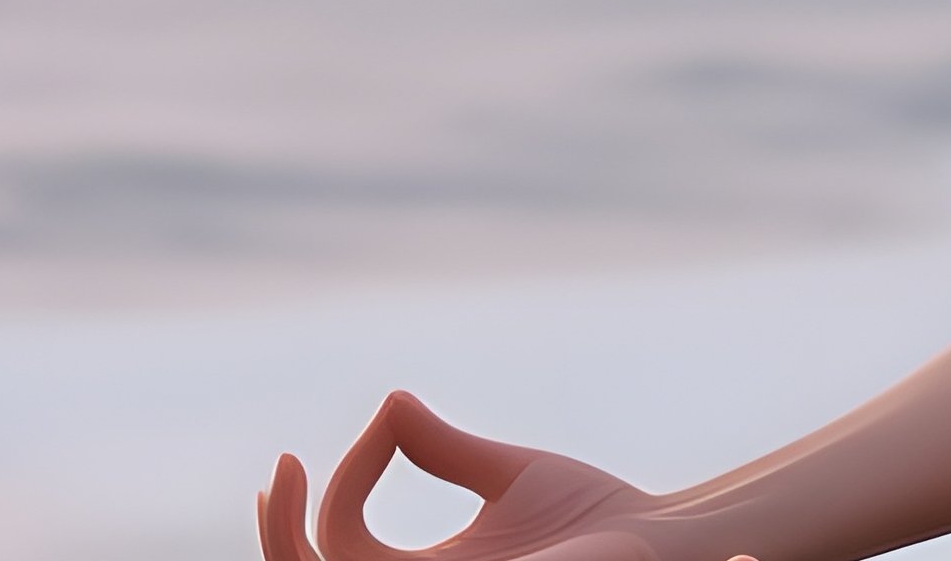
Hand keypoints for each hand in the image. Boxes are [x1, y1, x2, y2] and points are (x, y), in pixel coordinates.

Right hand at [258, 392, 756, 560]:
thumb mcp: (508, 476)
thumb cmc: (603, 516)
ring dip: (291, 541)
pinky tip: (379, 464)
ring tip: (290, 476)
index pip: (343, 551)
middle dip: (281, 534)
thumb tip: (391, 403)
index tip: (387, 423)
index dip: (341, 488)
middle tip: (284, 468)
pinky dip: (347, 521)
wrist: (669, 538)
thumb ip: (445, 451)